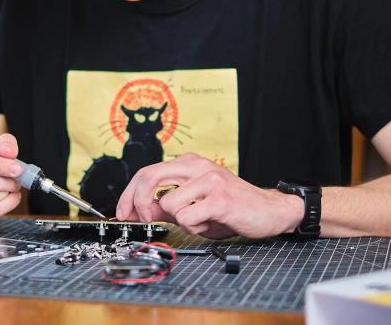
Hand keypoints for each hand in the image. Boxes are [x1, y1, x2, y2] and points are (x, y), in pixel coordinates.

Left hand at [114, 153, 302, 239]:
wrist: (269, 210)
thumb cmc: (231, 208)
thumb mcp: (194, 204)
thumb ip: (167, 206)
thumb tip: (141, 212)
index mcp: (188, 163)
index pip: (146, 172)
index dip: (128, 195)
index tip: (122, 213)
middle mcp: (196, 166)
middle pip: (149, 178)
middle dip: (139, 204)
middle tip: (145, 220)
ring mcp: (208, 179)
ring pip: (168, 203)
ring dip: (178, 221)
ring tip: (198, 221)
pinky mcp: (219, 197)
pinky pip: (187, 217)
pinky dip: (193, 227)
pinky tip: (209, 223)